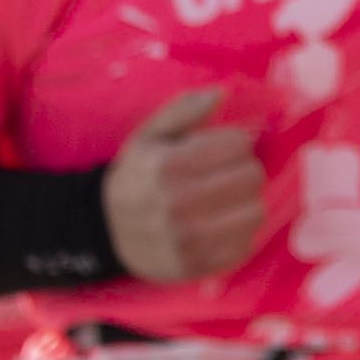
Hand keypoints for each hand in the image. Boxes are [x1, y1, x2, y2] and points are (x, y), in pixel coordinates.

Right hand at [102, 85, 266, 284]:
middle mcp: (179, 203)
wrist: (103, 231)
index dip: (235, 143)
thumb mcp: (148, 137)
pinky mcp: (197, 267)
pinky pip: (246, 245)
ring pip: (256, 212)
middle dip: (244, 170)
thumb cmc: (135, 176)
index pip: (239, 144)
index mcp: (168, 165)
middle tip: (227, 175)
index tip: (222, 150)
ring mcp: (189, 240)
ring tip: (226, 201)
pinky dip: (239, 234)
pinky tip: (219, 226)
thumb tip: (223, 92)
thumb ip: (184, 111)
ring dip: (246, 202)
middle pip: (253, 177)